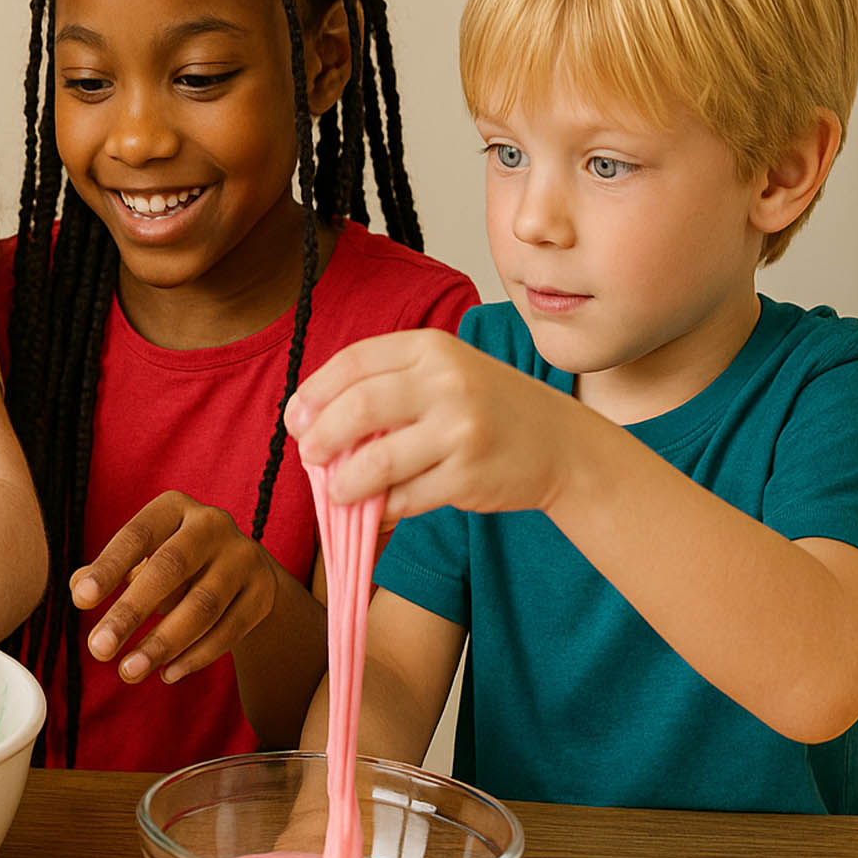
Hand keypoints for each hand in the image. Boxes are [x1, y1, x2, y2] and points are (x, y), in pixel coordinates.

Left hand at [73, 490, 293, 684]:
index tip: (80, 600)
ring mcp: (243, 557)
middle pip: (169, 569)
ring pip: (202, 606)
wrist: (242, 573)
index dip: (109, 567)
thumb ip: (111, 572)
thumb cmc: (175, 565)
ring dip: (162, 644)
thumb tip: (78, 586)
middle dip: (130, 612)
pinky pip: (229, 630)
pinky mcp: (263, 593)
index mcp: (174, 508)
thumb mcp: (142, 559)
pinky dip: (196, 656)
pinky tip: (167, 674)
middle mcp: (212, 525)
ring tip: (128, 672)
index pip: (136, 535)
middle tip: (98, 649)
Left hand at [285, 328, 584, 518]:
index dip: (314, 393)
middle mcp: (448, 381)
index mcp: (432, 348)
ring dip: (345, 483)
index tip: (295, 418)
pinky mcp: (469, 475)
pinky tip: (376, 510)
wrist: (562, 444)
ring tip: (337, 492)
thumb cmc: (488, 409)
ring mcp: (461, 429)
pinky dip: (382, 509)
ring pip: (377, 461)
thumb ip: (387, 389)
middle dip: (320, 437)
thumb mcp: (443, 377)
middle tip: (308, 455)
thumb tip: (312, 425)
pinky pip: (405, 497)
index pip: (354, 362)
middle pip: (358, 408)